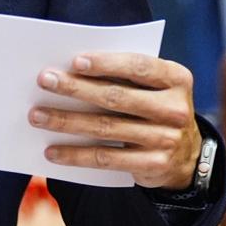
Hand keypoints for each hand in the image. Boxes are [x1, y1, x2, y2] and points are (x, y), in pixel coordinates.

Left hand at [28, 52, 201, 189]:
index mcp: (176, 79)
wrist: (187, 155)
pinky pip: (107, 158)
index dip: (106, 63)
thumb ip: (126, 75)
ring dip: (67, 121)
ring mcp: (166, 138)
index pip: (138, 66)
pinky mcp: (153, 164)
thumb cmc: (156, 108)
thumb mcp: (155, 87)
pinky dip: (76, 155)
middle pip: (117, 97)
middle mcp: (175, 108)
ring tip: (38, 116)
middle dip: (76, 88)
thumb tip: (72, 70)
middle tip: (45, 81)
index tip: (75, 62)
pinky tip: (53, 151)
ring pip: (106, 128)